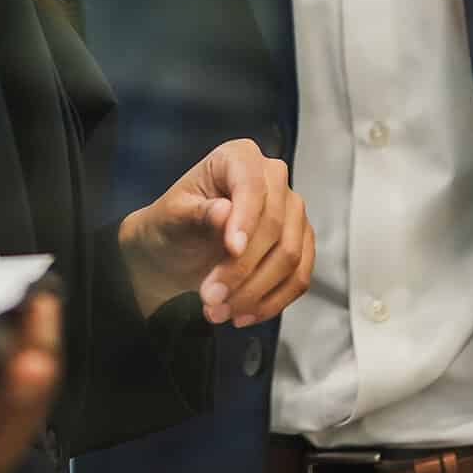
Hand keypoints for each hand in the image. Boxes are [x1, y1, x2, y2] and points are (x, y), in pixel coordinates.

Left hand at [117, 139, 311, 325]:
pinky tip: (241, 315)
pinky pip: (298, 278)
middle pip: (274, 226)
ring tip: (218, 312)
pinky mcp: (301, 245)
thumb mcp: (171, 217)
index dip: (245, 219)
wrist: (175, 253)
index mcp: (239, 157)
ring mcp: (292, 213)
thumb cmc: (171, 225)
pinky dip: (271, 303)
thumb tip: (225, 212)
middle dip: (242, 269)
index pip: (251, 185)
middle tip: (210, 298)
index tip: (231, 250)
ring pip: (290, 257)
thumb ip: (197, 213)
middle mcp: (273, 179)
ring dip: (254, 293)